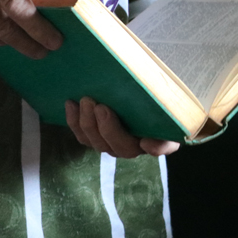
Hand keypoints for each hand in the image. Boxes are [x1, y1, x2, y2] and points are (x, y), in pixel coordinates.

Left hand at [66, 97, 180, 157]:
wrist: (137, 91)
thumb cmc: (156, 97)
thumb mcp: (168, 102)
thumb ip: (166, 117)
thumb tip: (148, 143)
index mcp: (160, 138)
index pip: (161, 147)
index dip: (154, 147)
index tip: (146, 141)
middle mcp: (136, 146)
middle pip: (121, 147)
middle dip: (107, 128)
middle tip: (100, 106)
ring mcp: (114, 142)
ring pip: (98, 143)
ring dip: (88, 124)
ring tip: (84, 102)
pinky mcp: (97, 135)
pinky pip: (84, 136)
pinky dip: (74, 121)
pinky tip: (70, 104)